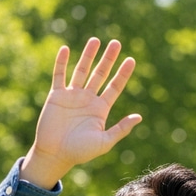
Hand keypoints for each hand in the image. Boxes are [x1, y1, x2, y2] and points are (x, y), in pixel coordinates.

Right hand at [20, 37, 141, 187]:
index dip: (123, 73)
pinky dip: (61, 62)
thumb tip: (139, 117)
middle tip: (116, 42)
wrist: (56, 154)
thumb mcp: (105, 141)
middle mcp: (88, 99)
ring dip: (88, 55)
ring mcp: (72, 96)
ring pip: (81, 70)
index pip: (115, 87)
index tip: (131, 60)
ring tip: (96, 40)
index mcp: (101, 109)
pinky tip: (66, 49)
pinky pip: (59, 75)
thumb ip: (121, 129)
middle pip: (100, 74)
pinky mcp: (56, 96)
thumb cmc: (81, 152)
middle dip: (108, 59)